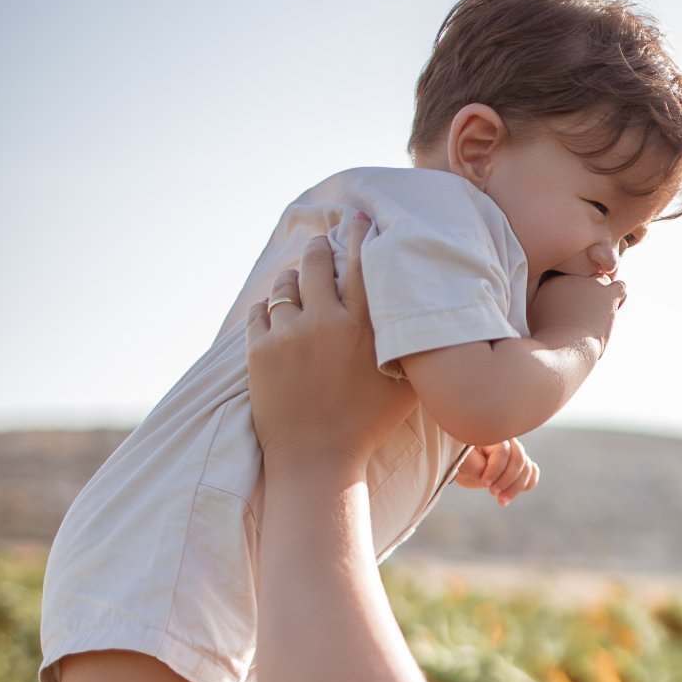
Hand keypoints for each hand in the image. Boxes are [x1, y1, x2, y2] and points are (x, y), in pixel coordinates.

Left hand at [246, 214, 414, 468]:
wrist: (317, 461)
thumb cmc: (367, 426)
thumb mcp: (404, 384)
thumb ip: (411, 345)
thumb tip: (423, 315)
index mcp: (362, 326)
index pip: (360, 261)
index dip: (357, 235)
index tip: (357, 221)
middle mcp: (325, 322)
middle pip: (316, 262)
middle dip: (318, 250)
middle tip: (320, 248)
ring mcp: (288, 334)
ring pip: (284, 284)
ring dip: (292, 281)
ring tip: (297, 287)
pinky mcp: (259, 350)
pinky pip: (259, 312)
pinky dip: (268, 311)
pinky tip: (276, 317)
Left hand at [454, 439, 540, 505]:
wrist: (463, 464)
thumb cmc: (460, 458)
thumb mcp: (461, 460)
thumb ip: (474, 464)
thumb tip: (487, 473)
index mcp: (492, 436)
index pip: (504, 452)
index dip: (496, 470)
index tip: (484, 482)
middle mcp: (508, 442)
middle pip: (519, 460)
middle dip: (507, 480)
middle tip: (492, 492)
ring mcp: (515, 453)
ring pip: (527, 468)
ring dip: (516, 488)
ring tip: (501, 500)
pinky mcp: (519, 466)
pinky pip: (532, 472)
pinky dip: (527, 484)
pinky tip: (511, 494)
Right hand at [528, 272, 625, 353]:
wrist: (561, 351)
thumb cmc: (549, 344)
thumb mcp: (536, 321)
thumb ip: (545, 307)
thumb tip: (558, 307)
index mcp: (551, 281)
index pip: (568, 278)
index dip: (572, 295)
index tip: (569, 313)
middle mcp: (570, 277)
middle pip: (585, 276)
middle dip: (586, 294)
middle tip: (585, 315)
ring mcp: (589, 284)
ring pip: (603, 279)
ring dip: (602, 295)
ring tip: (599, 315)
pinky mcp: (606, 295)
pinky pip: (621, 287)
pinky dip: (619, 298)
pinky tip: (613, 312)